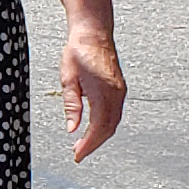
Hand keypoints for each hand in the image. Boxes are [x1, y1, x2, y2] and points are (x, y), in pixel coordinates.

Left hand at [60, 27, 124, 160]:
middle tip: (78, 154)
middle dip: (94, 143)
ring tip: (83, 145)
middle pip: (109, 127)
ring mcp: (120, 90)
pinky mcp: (119, 88)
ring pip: (113, 121)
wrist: (94, 33)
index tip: (78, 154)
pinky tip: (93, 130)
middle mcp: (116, 93)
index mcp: (103, 91)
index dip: (89, 143)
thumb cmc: (78, 52)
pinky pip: (115, 112)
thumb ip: (71, 105)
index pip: (98, 126)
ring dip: (100, 136)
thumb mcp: (68, 79)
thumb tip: (72, 128)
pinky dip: (105, 125)